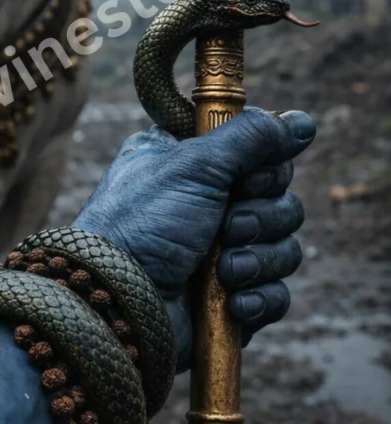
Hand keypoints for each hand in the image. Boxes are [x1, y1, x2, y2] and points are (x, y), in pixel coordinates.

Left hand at [73, 107, 314, 369]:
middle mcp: (209, 203)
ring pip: (285, 245)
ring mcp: (221, 253)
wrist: (121, 302)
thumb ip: (251, 137)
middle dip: (260, 215)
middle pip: (280, 197)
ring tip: (225, 270)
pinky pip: (276, 293)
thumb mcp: (195, 164)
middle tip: (226, 225)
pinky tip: (233, 302)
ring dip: (259, 258)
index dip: (264, 167)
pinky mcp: (230, 300)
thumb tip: (302, 121)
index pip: (262, 152)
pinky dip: (260, 297)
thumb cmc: (146, 222)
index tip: (245, 176)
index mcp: (194, 163)